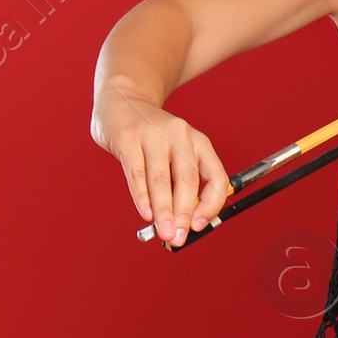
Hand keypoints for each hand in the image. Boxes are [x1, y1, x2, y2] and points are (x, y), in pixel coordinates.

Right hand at [92, 79, 229, 245]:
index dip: (210, 205)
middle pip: (187, 180)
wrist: (121, 99)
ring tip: (164, 233)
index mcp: (198, 142)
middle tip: (178, 238)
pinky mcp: (127, 138)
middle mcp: (180, 135)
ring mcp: (153, 134)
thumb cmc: (151, 138)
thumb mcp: (173, 154)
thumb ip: (178, 185)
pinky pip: (136, 173)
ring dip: (164, 210)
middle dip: (183, 214)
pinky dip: (142, 197)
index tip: (200, 226)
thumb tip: (179, 225)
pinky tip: (146, 214)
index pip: (215, 177)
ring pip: (161, 179)